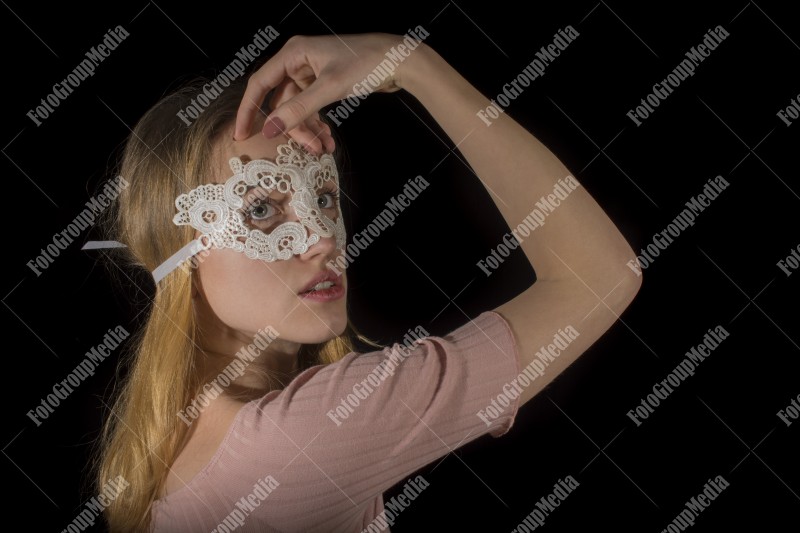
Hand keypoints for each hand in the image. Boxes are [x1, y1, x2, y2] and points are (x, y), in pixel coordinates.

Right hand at [234, 33, 409, 152]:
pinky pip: (312, 108)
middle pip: (282, 102)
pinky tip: (327, 139)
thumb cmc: (366, 64)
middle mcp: (299, 60)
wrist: (400, 61)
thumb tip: (270, 129)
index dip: (248, 110)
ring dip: (308, 130)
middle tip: (309, 148)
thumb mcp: (329, 88)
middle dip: (294, 127)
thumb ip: (298, 110)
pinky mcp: (325, 84)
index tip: (242, 135)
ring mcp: (312, 73)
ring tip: (323, 147)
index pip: (260, 83)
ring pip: (298, 109)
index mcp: (294, 53)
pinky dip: (317, 124)